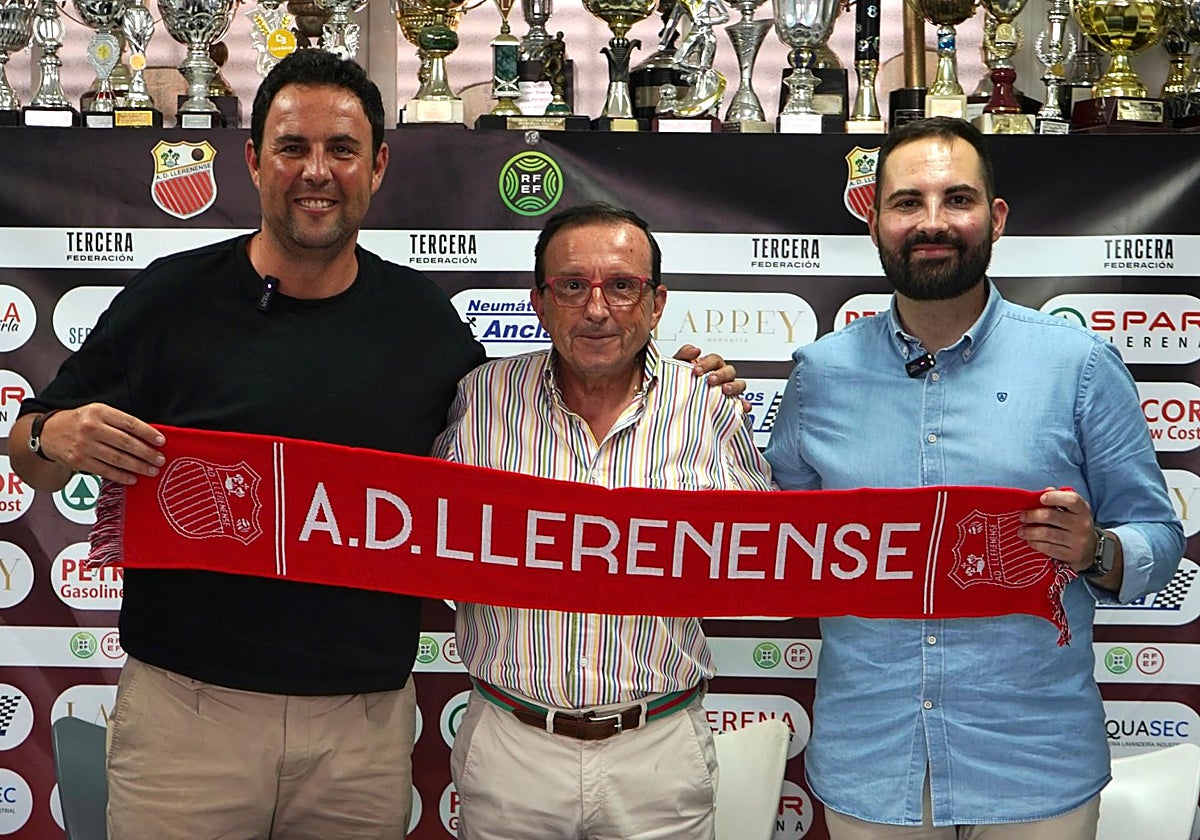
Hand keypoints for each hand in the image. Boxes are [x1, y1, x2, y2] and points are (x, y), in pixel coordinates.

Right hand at [39, 404, 165, 485]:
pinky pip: (105, 471)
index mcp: (99, 412)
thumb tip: (147, 436)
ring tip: (152, 470)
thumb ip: (119, 422)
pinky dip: (121, 476)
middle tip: (160, 459)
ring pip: (117, 459)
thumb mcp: (98, 412)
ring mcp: (84, 446)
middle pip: (126, 443)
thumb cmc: (79, 421)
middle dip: (146, 453)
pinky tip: (133, 478)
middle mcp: (91, 428)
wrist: (48, 432)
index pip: (129, 423)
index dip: (148, 433)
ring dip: (138, 466)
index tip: (161, 441)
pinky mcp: (79, 461)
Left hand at [671, 344, 747, 406]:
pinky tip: (743, 406)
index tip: (697, 370)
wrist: (676, 403)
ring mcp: (728, 391)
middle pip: (729, 371)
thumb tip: (695, 350)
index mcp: (710, 367)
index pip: (714, 360)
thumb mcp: (677, 367)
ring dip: (734, 386)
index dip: (707, 363)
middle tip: (710, 380)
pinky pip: (741, 404)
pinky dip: (744, 404)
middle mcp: (721, 377)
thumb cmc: (680, 383)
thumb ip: (684, 355)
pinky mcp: (731, 405)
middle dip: (720, 374)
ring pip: (739, 384)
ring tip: (725, 390)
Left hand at [1018, 487, 1096, 572]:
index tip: (1041, 498)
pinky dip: (1035, 544)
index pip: (1071, 500)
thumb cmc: (1074, 523)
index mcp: (1082, 510)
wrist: (1091, 549)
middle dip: (1032, 516)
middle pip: (1051, 516)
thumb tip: (1047, 490)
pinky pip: (1048, 548)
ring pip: (1047, 534)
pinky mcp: (1071, 555)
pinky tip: (1030, 541)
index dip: (1055, 497)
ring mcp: (1077, 541)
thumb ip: (1059, 499)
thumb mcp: (1072, 510)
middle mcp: (1082, 524)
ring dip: (1029, 532)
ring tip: (1021, 531)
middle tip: (1022, 517)